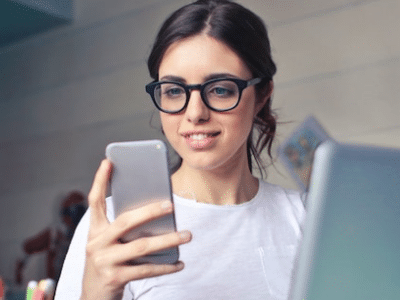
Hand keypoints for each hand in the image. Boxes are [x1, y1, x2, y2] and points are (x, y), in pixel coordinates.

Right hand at [80, 160, 191, 299]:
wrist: (93, 297)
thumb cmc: (107, 262)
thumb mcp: (109, 243)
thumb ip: (124, 229)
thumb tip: (157, 213)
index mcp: (95, 230)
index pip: (95, 201)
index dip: (100, 181)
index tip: (108, 162)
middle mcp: (96, 243)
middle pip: (126, 221)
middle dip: (150, 211)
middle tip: (170, 204)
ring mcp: (104, 261)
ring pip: (141, 246)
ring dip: (168, 240)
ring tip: (187, 235)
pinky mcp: (115, 278)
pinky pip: (146, 269)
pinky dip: (166, 266)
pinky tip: (180, 263)